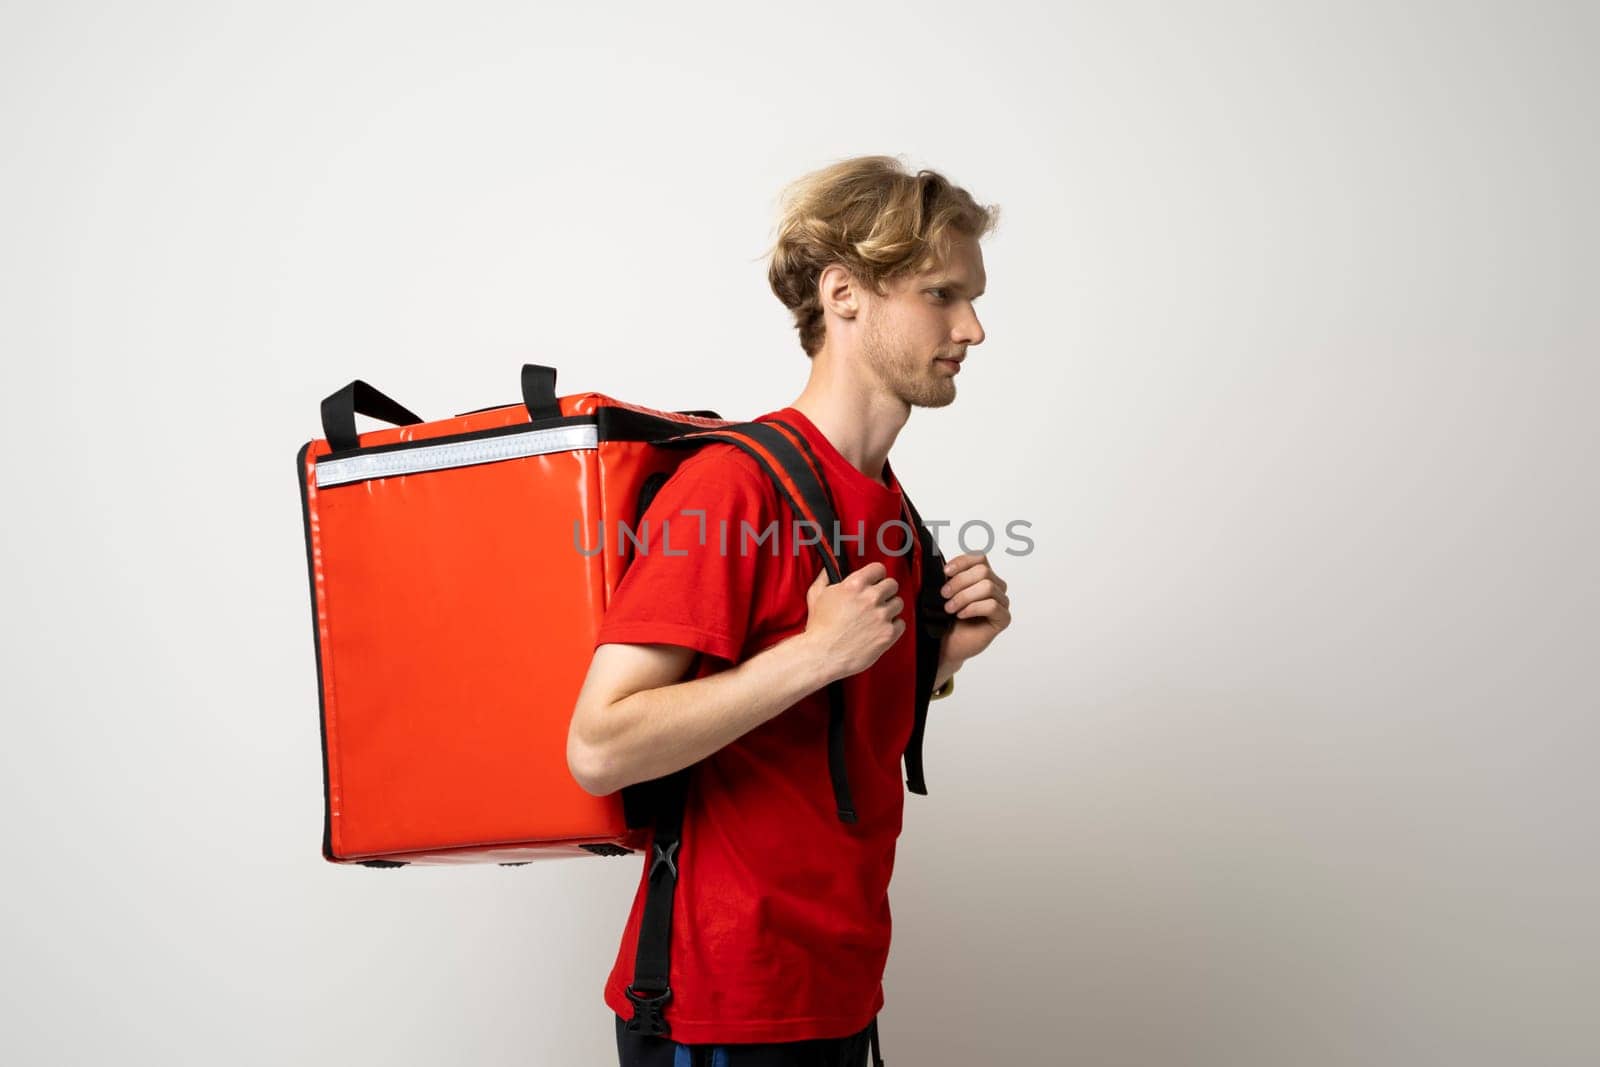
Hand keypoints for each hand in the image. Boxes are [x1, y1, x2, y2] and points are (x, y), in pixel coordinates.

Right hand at [802, 563, 905, 683]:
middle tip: (878, 598)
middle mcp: (871, 598)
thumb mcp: (816, 595)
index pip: (879, 569)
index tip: (875, 580)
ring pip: (899, 603)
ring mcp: (881, 616)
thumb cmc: (819, 628)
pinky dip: (894, 625)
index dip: (877, 575)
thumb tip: (829, 570)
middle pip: (892, 585)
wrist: (822, 654)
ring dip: (890, 608)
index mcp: (855, 585)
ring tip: (879, 615)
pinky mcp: (887, 633)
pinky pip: (901, 623)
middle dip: (885, 590)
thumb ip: (825, 578)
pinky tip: (882, 627)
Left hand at [937, 553, 1010, 667]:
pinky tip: (961, 615)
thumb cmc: (946, 618)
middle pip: (983, 572)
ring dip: (964, 597)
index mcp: (983, 576)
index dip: (962, 562)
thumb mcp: (945, 593)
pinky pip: (992, 605)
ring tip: (950, 608)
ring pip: (987, 587)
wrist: (946, 644)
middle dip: (959, 582)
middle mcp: (996, 587)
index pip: (980, 558)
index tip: (945, 572)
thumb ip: (949, 577)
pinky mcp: (1003, 618)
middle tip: (944, 594)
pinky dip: (973, 608)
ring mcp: (1001, 602)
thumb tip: (943, 564)